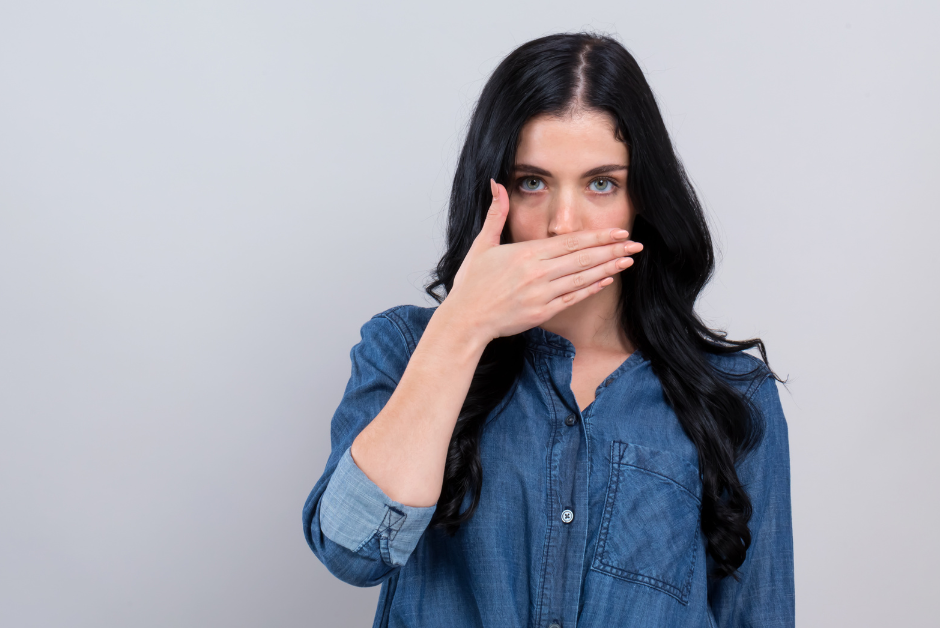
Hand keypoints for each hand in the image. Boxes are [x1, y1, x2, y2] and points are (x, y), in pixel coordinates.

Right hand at [445, 178, 643, 340]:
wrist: (466, 319)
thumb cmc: (472, 284)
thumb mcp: (482, 244)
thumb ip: (496, 214)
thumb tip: (496, 184)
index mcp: (526, 253)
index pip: (570, 241)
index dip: (597, 236)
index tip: (618, 231)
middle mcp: (538, 272)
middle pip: (583, 257)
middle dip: (612, 250)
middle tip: (635, 244)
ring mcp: (542, 294)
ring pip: (582, 277)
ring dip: (609, 268)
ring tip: (628, 260)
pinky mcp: (543, 312)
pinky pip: (573, 298)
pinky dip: (592, 288)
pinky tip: (607, 280)